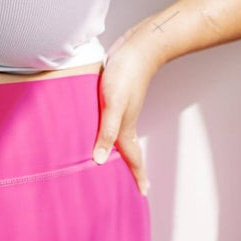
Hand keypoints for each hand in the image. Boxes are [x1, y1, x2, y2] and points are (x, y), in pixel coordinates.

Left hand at [92, 23, 160, 195]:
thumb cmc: (125, 74)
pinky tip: (98, 130)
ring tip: (112, 164)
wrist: (138, 47)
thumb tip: (101, 160)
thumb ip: (106, 131)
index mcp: (125, 128)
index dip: (137, 176)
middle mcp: (124, 122)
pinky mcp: (115, 98)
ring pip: (118, 137)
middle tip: (129, 186)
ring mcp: (121, 110)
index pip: (133, 158)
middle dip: (129, 170)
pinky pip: (110, 123)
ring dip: (117, 152)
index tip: (143, 193)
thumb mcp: (112, 104)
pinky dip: (107, 133)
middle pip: (127, 151)